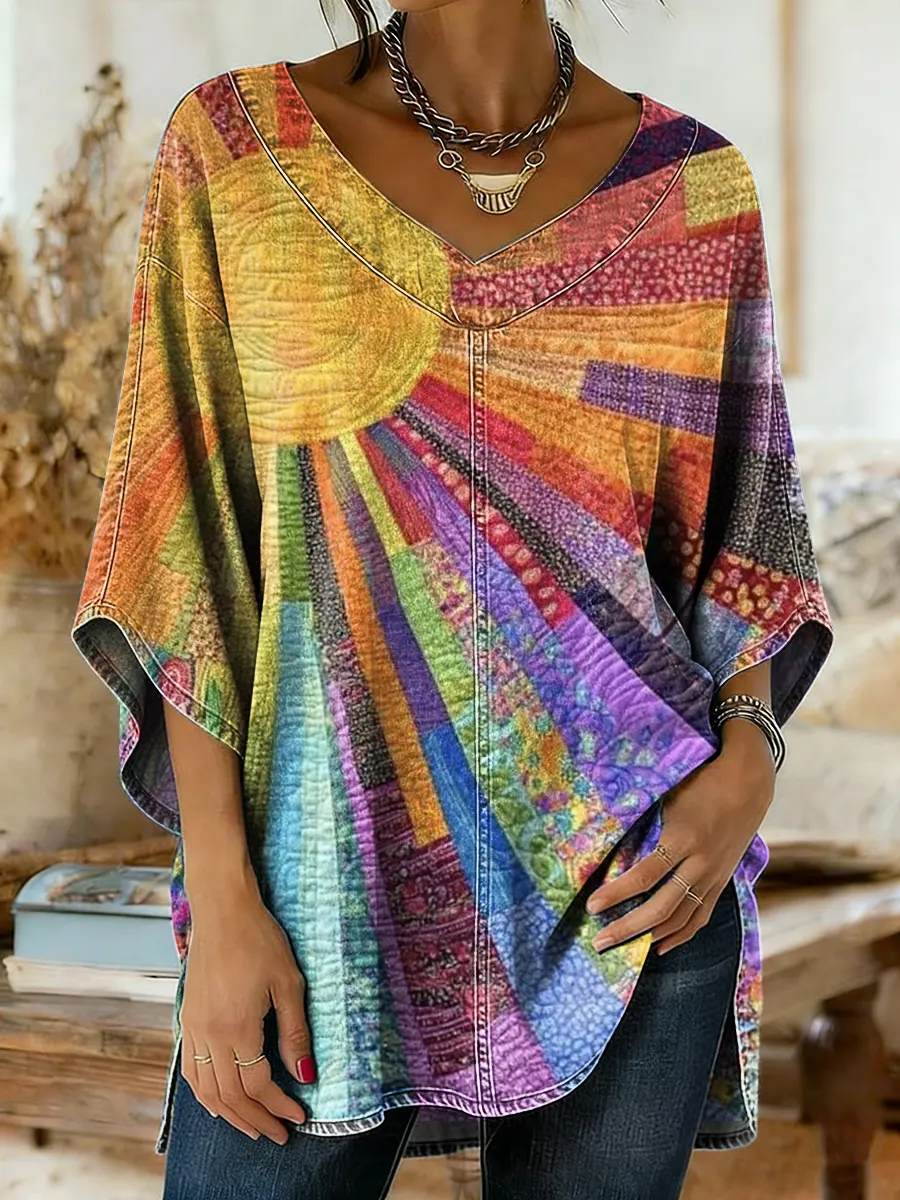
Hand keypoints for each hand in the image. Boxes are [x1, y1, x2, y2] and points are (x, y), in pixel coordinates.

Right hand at [180, 888, 313, 1143]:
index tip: (300, 1116)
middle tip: (279, 1134)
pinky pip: (190, 1071)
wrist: (222, 911)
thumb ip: (295, 1032)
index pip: (258, 1085)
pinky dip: (204, 1095)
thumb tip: (307, 1075)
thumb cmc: (260, 940)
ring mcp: (194, 1028)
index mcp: (238, 1028)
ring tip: (253, 1126)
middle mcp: (210, 1035)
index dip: (280, 1105)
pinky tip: (218, 1102)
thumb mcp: (289, 983)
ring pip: (206, 1091)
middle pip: (230, 1096)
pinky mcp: (187, 1019)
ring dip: (230, 1115)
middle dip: (257, 1120)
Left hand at [585, 718, 775, 955]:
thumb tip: (610, 844)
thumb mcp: (669, 798)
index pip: (645, 876)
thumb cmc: (701, 783)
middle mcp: (700, 863)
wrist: (748, 783)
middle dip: (627, 927)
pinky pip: (700, 916)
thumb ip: (646, 823)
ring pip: (681, 918)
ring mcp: (713, 876)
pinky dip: (681, 935)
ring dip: (650, 937)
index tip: (592, 905)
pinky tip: (660, 947)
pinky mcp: (721, 881)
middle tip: (599, 942)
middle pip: (661, 907)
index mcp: (683, 838)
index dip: (617, 894)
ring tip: (622, 948)